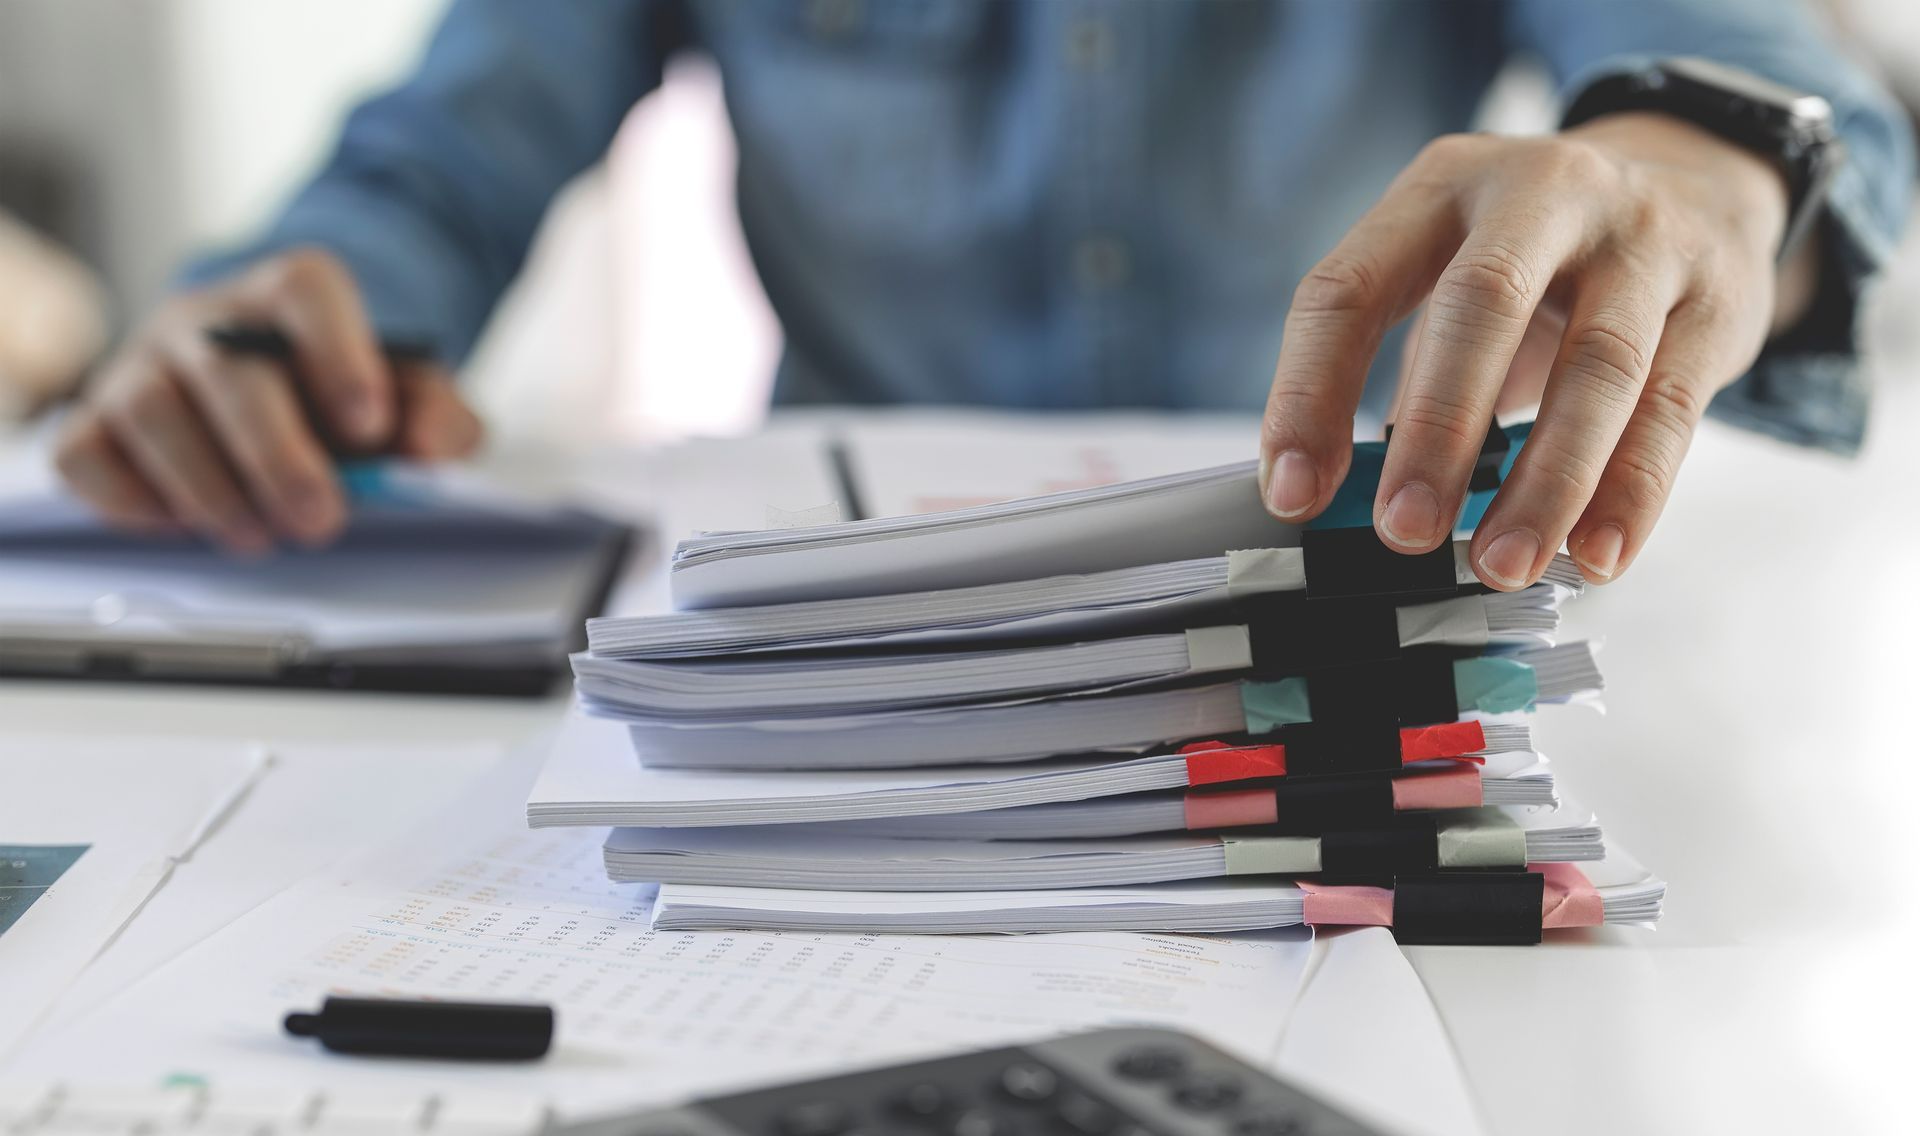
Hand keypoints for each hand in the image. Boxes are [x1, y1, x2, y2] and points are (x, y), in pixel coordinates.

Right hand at [54, 248, 482, 552]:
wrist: (275, 395)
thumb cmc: (337, 397)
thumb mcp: (408, 399)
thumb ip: (437, 415)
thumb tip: (435, 447)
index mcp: (290, 297)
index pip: (307, 289)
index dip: (339, 353)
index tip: (370, 426)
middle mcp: (206, 322)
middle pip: (228, 370)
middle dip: (275, 455)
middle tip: (321, 521)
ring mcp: (142, 367)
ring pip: (151, 411)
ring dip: (208, 486)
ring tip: (259, 535)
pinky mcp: (98, 422)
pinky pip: (84, 454)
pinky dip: (129, 498)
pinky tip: (183, 527)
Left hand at [1259, 112, 1810, 586]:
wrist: (1697, 176)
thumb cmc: (1539, 255)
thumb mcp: (1455, 272)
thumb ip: (1407, 376)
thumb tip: (1347, 507)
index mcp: (1439, 187)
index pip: (1349, 287)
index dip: (1309, 393)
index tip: (1292, 493)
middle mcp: (1543, 191)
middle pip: (1484, 306)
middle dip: (1438, 429)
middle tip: (1404, 532)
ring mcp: (1643, 238)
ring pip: (1598, 367)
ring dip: (1544, 483)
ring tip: (1501, 564)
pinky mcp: (1717, 298)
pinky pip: (1672, 409)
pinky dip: (1632, 493)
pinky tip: (1596, 555)